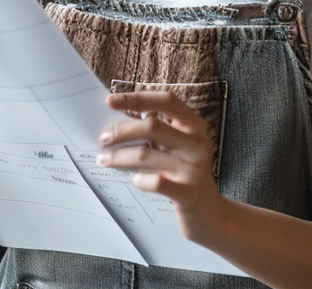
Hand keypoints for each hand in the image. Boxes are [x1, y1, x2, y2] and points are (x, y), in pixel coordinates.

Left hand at [96, 90, 224, 242]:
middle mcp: (197, 144)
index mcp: (194, 126)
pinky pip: (155, 182)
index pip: (166, 101)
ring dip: (119, 156)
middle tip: (103, 138)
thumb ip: (156, 132)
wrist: (209, 213)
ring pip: (147, 155)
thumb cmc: (184, 173)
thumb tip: (115, 122)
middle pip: (152, 126)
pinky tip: (136, 180)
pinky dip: (140, 180)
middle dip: (121, 130)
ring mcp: (194, 169)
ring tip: (104, 159)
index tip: (110, 101)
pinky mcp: (189, 193)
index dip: (137, 98)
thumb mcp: (177, 147)